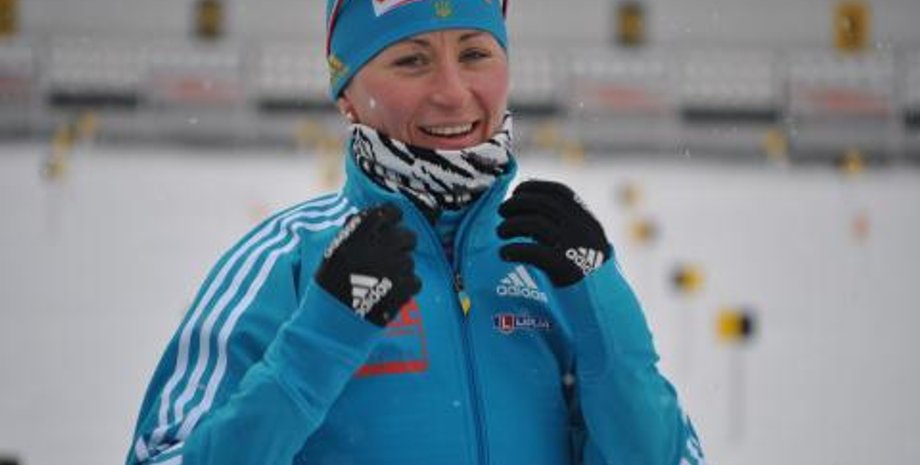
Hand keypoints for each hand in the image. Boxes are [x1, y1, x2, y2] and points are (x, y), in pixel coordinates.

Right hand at [315, 203, 420, 325]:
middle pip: (407, 235)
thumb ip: (355, 231)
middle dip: (404, 243)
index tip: (395, 219)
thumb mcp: (334, 251)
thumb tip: (379, 214)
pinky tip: (390, 293)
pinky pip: (416, 281)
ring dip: (401, 269)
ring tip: (383, 281)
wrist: (330, 323)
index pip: (386, 212)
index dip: (394, 214)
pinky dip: (406, 288)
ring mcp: (390, 269)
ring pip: (410, 261)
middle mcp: (375, 249)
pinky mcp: (401, 290)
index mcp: (356, 236)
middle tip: (395, 253)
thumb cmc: (331, 285)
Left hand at [497, 180, 610, 286]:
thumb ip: (567, 224)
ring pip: (535, 224)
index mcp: (586, 219)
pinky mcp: (564, 267)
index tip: (516, 191)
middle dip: (517, 203)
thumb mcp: (585, 241)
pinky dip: (514, 250)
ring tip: (501, 232)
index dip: (534, 187)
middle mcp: (581, 228)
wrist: (603, 301)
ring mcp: (574, 246)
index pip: (559, 192)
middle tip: (501, 211)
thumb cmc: (587, 271)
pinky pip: (533, 252)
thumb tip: (530, 206)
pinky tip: (504, 253)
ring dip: (511, 225)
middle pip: (543, 204)